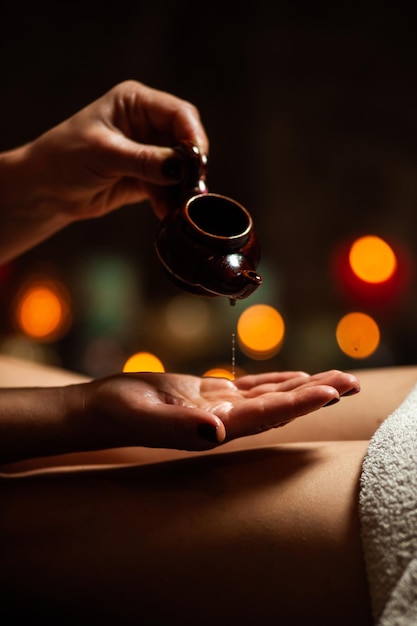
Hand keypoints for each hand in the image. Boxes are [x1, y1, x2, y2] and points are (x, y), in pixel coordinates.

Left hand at [25, 80, 208, 220]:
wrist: (46, 190)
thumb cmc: (65, 158)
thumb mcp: (105, 154)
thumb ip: (144, 160)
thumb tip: (180, 167)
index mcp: (136, 103)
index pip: (179, 113)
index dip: (194, 136)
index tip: (199, 161)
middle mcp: (146, 124)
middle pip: (185, 141)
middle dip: (191, 165)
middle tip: (195, 188)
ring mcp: (148, 152)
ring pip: (180, 168)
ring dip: (182, 188)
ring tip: (181, 206)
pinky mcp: (146, 178)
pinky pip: (168, 188)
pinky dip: (169, 201)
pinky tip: (166, 212)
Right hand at [83, 369, 359, 450]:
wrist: (104, 409)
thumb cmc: (120, 412)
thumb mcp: (146, 415)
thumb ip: (181, 425)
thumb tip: (216, 434)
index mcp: (214, 428)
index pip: (267, 414)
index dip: (300, 403)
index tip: (330, 391)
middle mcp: (225, 420)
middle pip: (279, 406)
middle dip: (315, 394)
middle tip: (351, 382)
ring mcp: (220, 407)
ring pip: (271, 395)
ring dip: (304, 387)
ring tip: (336, 378)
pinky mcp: (210, 393)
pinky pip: (251, 387)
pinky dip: (277, 381)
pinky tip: (297, 376)